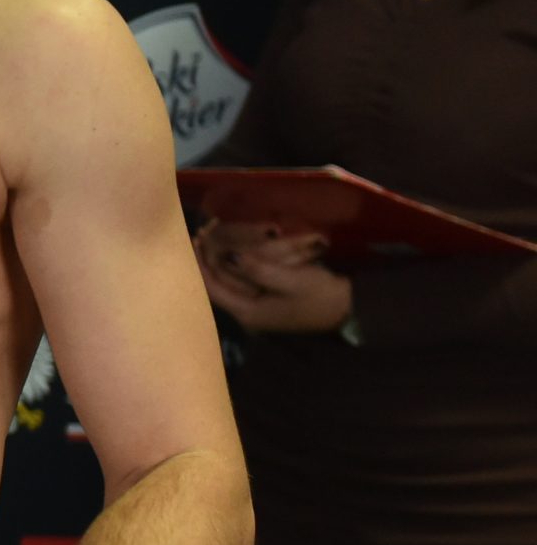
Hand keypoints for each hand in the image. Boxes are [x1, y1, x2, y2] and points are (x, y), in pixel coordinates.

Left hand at [191, 217, 322, 300]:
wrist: (350, 309)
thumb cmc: (321, 296)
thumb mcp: (291, 280)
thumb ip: (257, 269)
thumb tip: (229, 256)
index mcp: (248, 312)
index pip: (212, 288)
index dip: (200, 264)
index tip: (194, 240)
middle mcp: (246, 311)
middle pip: (217, 283)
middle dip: (209, 258)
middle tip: (204, 231)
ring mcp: (255, 306)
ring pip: (228, 280)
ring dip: (221, 259)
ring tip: (213, 234)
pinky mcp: (264, 298)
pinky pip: (242, 280)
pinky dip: (237, 263)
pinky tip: (234, 247)